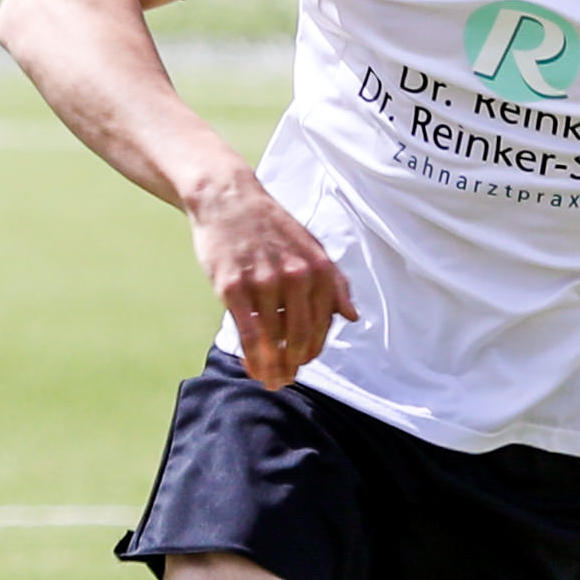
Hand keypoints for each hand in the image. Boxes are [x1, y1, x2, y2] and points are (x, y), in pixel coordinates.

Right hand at [184, 165, 355, 386]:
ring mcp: (262, 283)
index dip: (314, 350)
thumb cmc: (271, 227)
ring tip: (270, 380)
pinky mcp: (232, 287)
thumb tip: (351, 316)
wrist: (228, 200)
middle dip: (294, 364)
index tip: (304, 363)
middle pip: (300, 337)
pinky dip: (252, 356)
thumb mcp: (311, 248)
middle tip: (286, 379)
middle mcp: (295, 277)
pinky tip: (252, 367)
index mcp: (318, 269)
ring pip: (273, 339)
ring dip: (273, 366)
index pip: (322, 324)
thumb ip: (334, 282)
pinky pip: (247, 333)